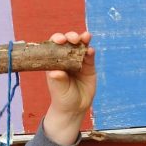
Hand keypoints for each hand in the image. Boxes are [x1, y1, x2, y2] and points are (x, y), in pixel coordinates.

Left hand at [41, 30, 95, 145]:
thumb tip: (55, 72)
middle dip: (70, 37)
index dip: (57, 39)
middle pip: (68, 42)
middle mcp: (66, 58)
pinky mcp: (89, 66)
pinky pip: (90, 56)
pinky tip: (91, 50)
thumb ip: (58, 80)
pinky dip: (91, 51)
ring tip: (86, 37)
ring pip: (80, 46)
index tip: (59, 40)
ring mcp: (78, 61)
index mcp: (54, 61)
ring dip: (83, 39)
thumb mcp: (58, 90)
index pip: (54, 46)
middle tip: (73, 39)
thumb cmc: (62, 98)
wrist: (74, 108)